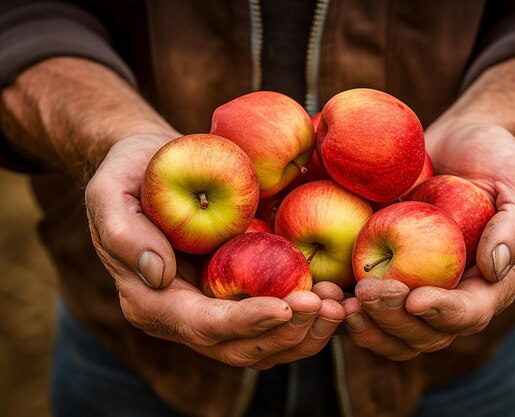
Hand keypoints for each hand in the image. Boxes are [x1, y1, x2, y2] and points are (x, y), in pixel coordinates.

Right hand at [85, 135, 343, 367]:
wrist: (152, 166)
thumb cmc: (129, 175)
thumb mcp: (109, 193)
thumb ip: (124, 235)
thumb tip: (159, 275)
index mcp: (152, 302)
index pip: (203, 325)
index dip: (244, 321)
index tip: (285, 305)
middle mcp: (186, 316)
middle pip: (241, 347)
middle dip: (287, 333)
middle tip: (327, 306)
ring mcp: (217, 307)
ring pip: (265, 343)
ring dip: (306, 331)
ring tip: (339, 304)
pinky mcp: (240, 292)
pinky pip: (277, 317)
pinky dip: (307, 314)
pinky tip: (334, 294)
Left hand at [342, 120, 514, 358]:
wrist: (457, 142)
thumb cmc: (496, 157)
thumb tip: (496, 267)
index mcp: (490, 282)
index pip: (471, 313)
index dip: (443, 313)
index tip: (414, 298)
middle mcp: (453, 294)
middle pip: (426, 333)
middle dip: (395, 321)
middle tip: (367, 295)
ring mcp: (417, 287)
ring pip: (394, 332)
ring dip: (367, 326)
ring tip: (339, 304)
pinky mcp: (388, 274)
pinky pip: (367, 307)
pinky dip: (346, 308)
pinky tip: (324, 293)